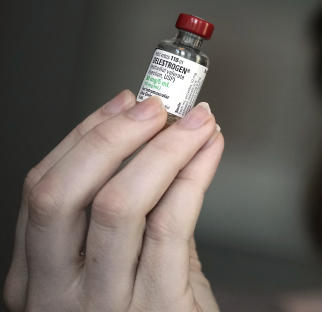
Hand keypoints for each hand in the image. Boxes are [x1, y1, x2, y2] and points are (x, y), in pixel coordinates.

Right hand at [3, 90, 223, 310]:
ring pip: (118, 206)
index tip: (124, 102)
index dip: (83, 137)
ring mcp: (104, 306)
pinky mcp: (157, 309)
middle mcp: (58, 296)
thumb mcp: (122, 269)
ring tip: (197, 121)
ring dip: (163, 149)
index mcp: (37, 281)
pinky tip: (211, 152)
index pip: (42, 192)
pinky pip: (171, 226)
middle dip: (109, 137)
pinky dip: (194, 176)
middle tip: (156, 105)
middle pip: (61, 196)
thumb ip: (129, 213)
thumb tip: (150, 132)